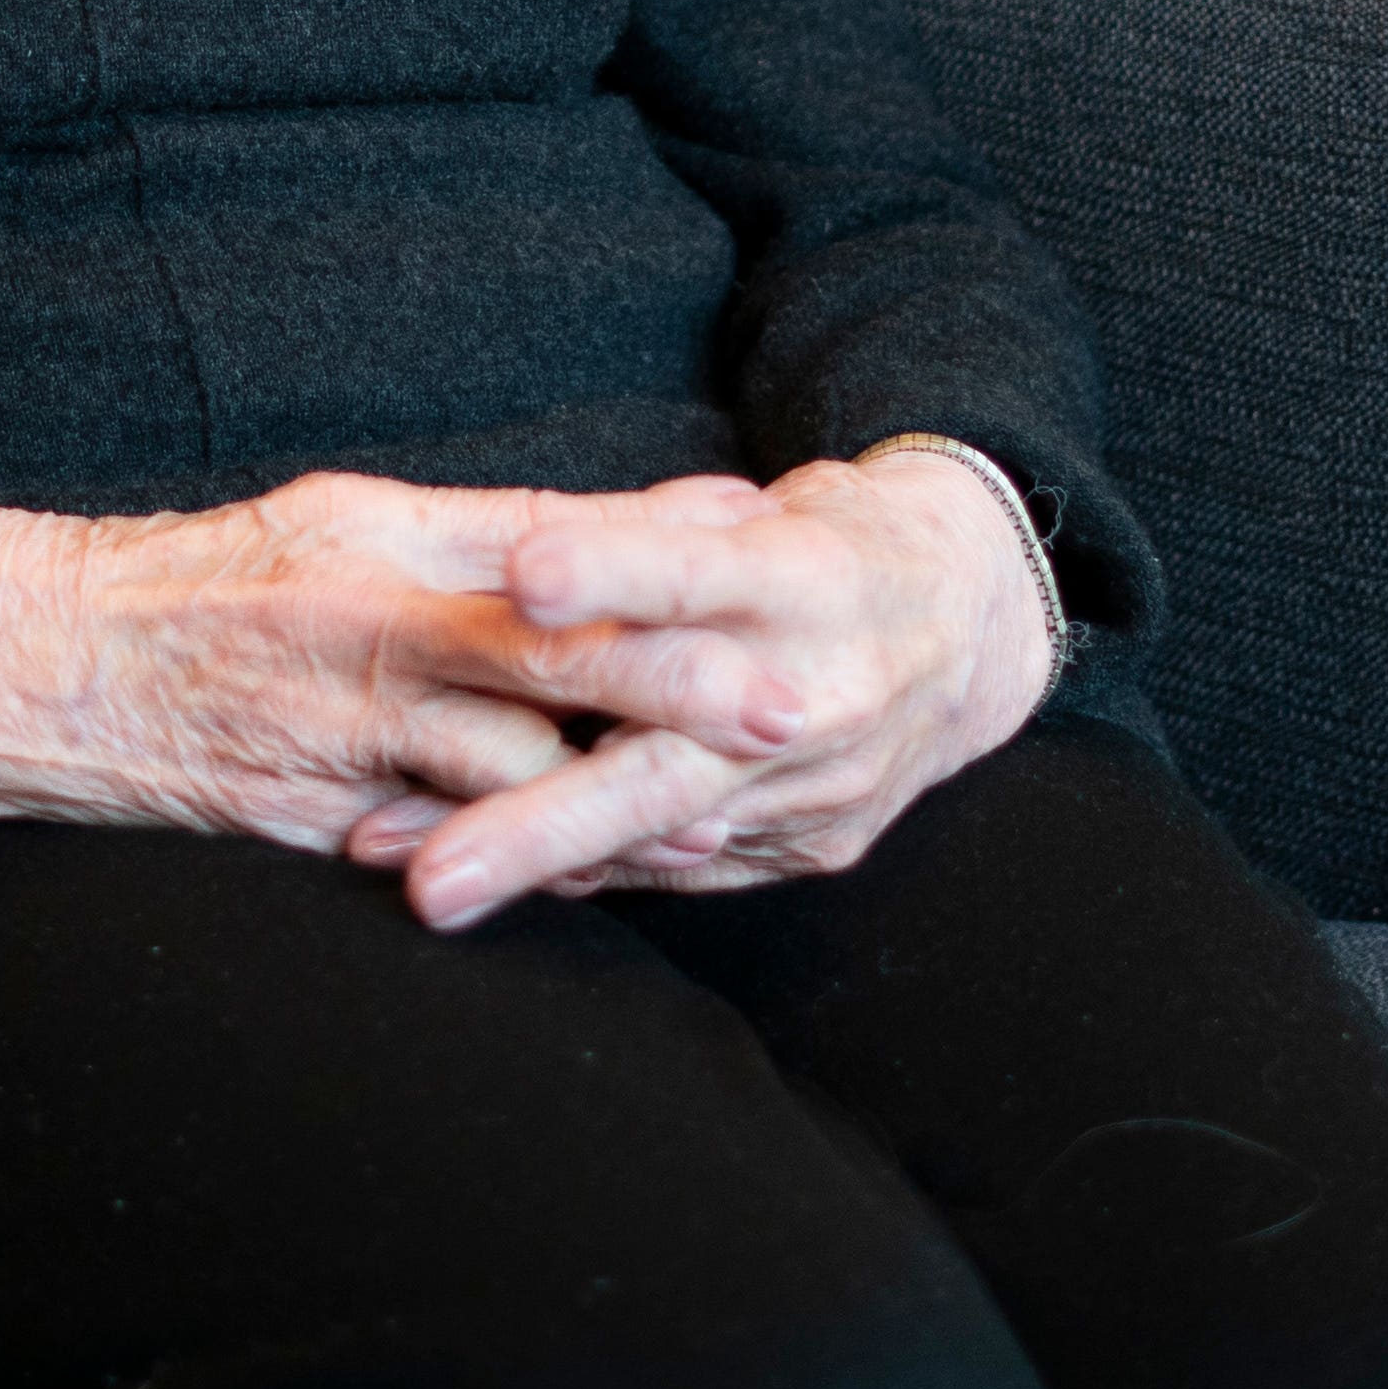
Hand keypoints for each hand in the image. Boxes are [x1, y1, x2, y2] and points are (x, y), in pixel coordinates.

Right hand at [0, 471, 799, 856]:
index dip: (660, 554)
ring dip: (607, 798)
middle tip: (783, 706)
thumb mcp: (348, 518)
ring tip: (713, 819)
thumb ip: (488, 533)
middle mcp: (369, 625)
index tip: (768, 553)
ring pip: (503, 770)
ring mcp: (341, 730)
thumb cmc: (217, 581)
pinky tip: (581, 873)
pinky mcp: (313, 819)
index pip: (548, 539)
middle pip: (549, 654)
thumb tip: (637, 528)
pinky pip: (436, 846)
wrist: (50, 665)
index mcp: (385, 536)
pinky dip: (511, 860)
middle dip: (673, 685)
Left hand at [352, 448, 1055, 929]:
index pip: (694, 573)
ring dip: (530, 858)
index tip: (519, 581)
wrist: (973, 624)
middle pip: (665, 768)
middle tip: (426, 876)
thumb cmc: (829, 546)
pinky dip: (594, 870)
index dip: (611, 575)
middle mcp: (816, 696)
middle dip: (536, 823)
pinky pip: (686, 869)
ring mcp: (819, 788)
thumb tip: (504, 550)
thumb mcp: (757, 511)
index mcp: (804, 581)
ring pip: (658, 837)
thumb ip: (644, 536)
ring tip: (413, 874)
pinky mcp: (816, 846)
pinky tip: (500, 876)